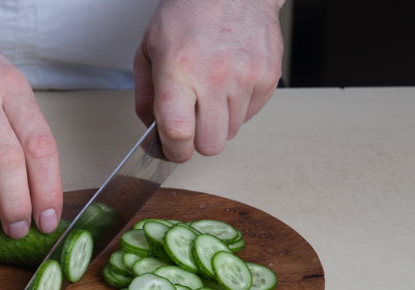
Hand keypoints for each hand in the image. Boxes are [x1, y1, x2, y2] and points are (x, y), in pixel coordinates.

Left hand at [134, 0, 284, 161]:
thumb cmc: (188, 14)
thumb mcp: (149, 50)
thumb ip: (146, 97)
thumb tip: (153, 133)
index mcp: (179, 69)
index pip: (179, 131)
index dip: (174, 150)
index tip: (172, 149)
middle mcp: (215, 75)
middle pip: (210, 145)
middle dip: (197, 143)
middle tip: (191, 126)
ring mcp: (246, 77)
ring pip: (231, 132)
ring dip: (217, 123)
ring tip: (209, 94)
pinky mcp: (268, 77)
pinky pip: (250, 115)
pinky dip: (237, 109)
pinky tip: (228, 85)